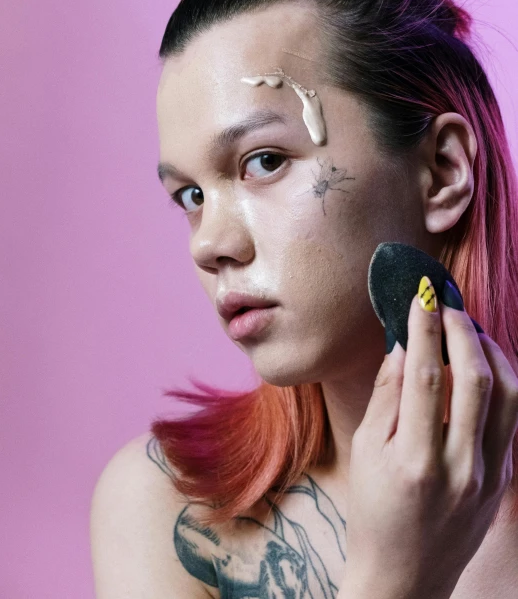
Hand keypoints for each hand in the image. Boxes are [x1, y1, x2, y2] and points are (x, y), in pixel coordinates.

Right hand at [343, 276, 517, 598]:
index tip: (420, 296)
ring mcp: (488, 476)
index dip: (425, 328)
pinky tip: (482, 365)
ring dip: (491, 351)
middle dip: (462, 329)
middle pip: (476, 379)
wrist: (405, 576)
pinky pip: (512, 419)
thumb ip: (386, 395)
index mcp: (414, 460)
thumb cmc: (373, 512)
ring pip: (509, 395)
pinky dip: (501, 381)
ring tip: (469, 329)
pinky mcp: (503, 480)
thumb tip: (403, 345)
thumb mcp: (363, 451)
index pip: (428, 375)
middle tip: (446, 303)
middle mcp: (459, 467)